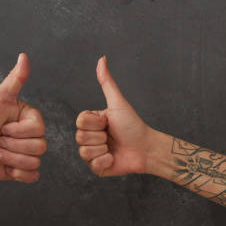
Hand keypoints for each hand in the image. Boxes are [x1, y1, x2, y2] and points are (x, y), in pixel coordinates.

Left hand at [0, 54, 46, 182]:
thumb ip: (16, 79)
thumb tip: (24, 56)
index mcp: (29, 120)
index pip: (39, 129)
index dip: (19, 131)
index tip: (3, 126)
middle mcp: (31, 137)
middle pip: (40, 147)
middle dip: (12, 145)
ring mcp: (26, 155)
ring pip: (34, 162)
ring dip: (9, 158)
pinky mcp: (20, 172)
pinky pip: (32, 176)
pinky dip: (16, 173)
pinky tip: (3, 166)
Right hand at [76, 56, 153, 176]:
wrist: (146, 148)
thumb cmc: (133, 125)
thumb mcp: (117, 103)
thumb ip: (107, 82)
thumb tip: (102, 59)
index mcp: (91, 122)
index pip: (80, 121)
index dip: (95, 122)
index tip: (108, 121)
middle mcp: (89, 136)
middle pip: (80, 137)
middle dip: (100, 136)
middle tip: (111, 135)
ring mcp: (92, 152)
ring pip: (84, 152)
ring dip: (103, 149)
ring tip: (113, 147)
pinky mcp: (97, 167)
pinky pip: (92, 165)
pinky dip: (105, 161)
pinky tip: (114, 158)